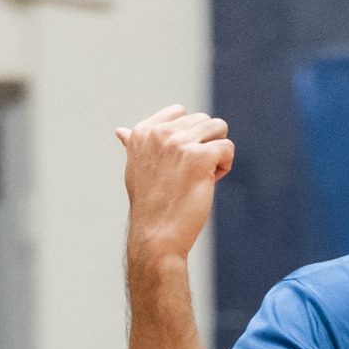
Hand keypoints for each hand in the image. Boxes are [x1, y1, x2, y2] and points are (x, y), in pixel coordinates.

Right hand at [116, 106, 234, 266]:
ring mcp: (179, 144)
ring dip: (217, 151)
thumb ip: (133, 146)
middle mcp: (159, 134)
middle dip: (205, 144)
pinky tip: (210, 182)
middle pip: (202, 120)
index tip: (179, 162)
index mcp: (143, 132)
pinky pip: (227, 148)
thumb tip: (121, 131)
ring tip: (203, 175)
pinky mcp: (199, 157)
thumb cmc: (149, 206)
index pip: (179, 112)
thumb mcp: (135, 169)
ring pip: (218, 128)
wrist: (156, 236)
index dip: (188, 136)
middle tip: (191, 174)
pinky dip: (225, 166)